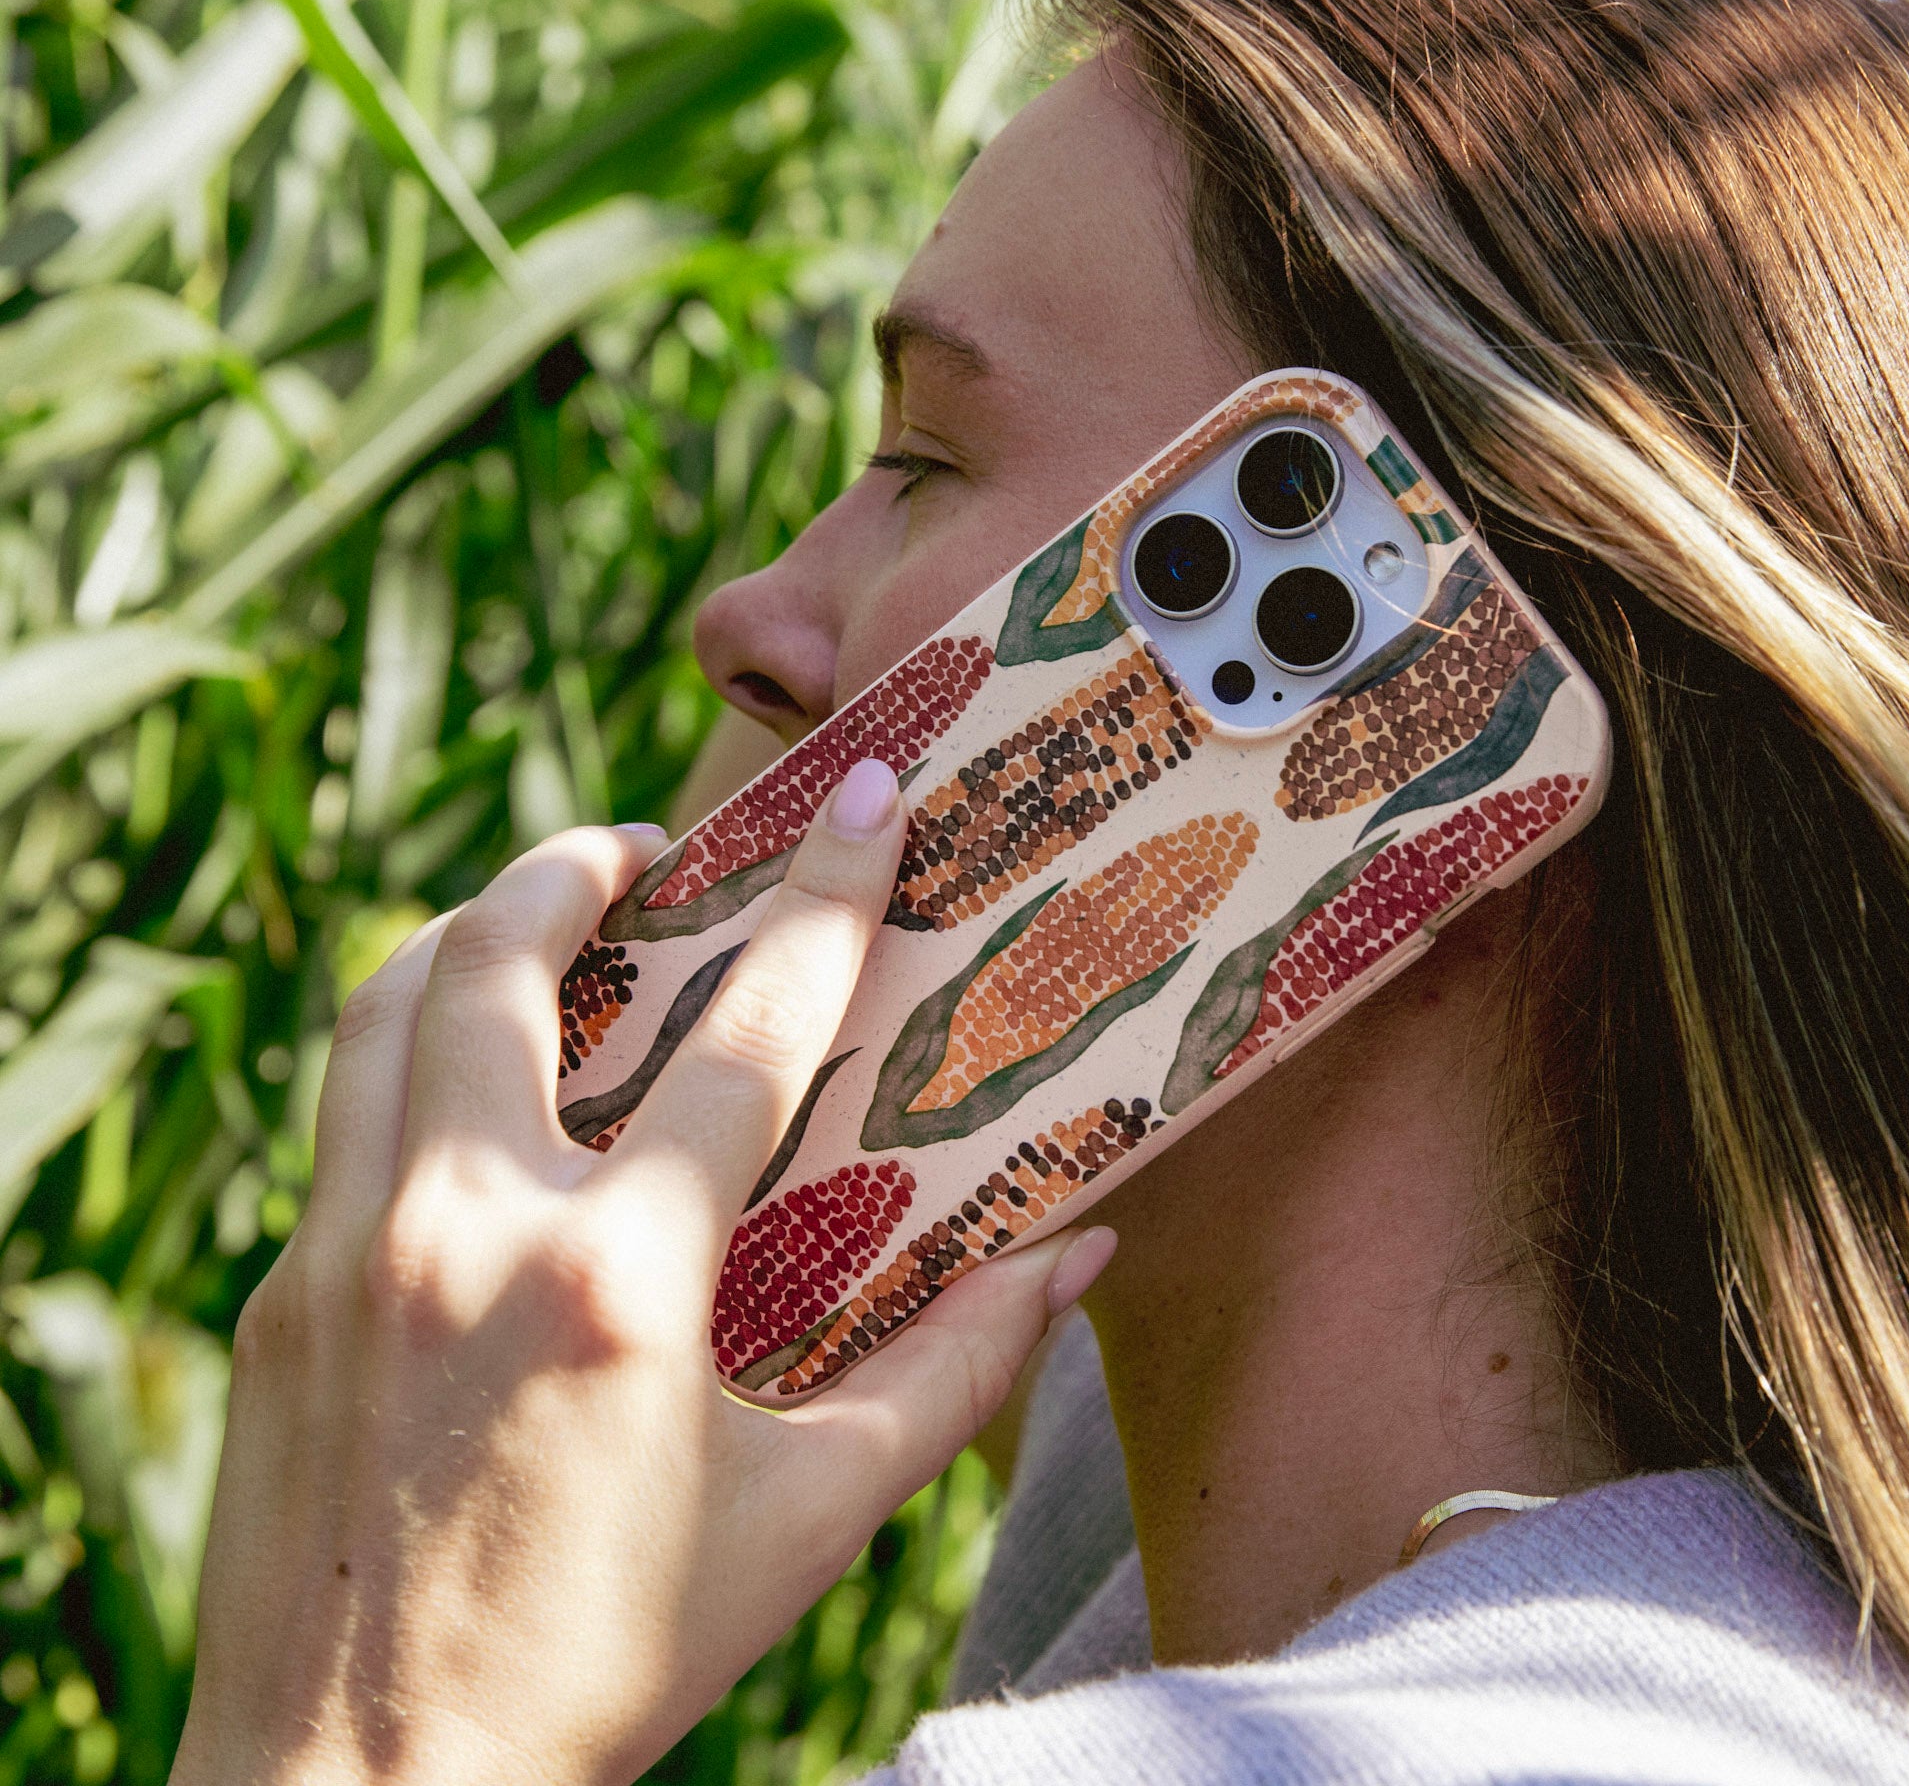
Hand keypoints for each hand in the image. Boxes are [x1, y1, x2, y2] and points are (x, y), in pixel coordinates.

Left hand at [173, 760, 1114, 1785]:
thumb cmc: (605, 1661)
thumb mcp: (809, 1521)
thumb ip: (957, 1374)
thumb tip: (1077, 1259)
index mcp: (620, 1282)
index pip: (746, 1035)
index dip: (823, 900)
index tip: (867, 802)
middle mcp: (466, 1231)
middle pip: (503, 954)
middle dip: (581, 860)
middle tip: (648, 849)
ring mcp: (347, 1250)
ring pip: (391, 1000)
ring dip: (474, 925)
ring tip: (547, 919)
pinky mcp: (277, 1291)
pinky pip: (340, 1106)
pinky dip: (410, 1043)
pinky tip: (467, 1085)